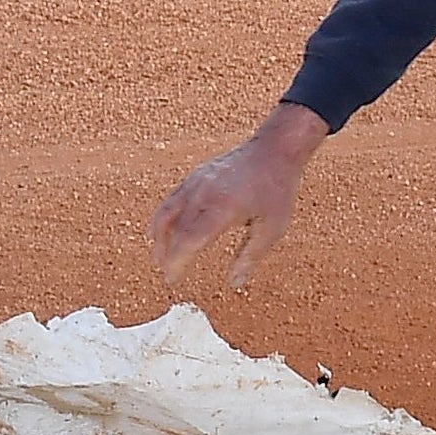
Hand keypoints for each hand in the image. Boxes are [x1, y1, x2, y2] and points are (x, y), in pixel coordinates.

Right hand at [151, 103, 328, 291]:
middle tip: (168, 275)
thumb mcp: (271, 228)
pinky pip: (171, 201)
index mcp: (221, 208)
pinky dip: (164, 219)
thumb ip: (250, 257)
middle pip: (173, 229)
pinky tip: (166, 233)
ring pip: (165, 213)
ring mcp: (196, 182)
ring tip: (160, 258)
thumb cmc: (276, 190)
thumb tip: (234, 283)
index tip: (173, 279)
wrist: (274, 150)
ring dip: (159, 238)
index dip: (177, 263)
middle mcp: (202, 193)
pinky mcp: (195, 177)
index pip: (188, 240)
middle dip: (166, 255)